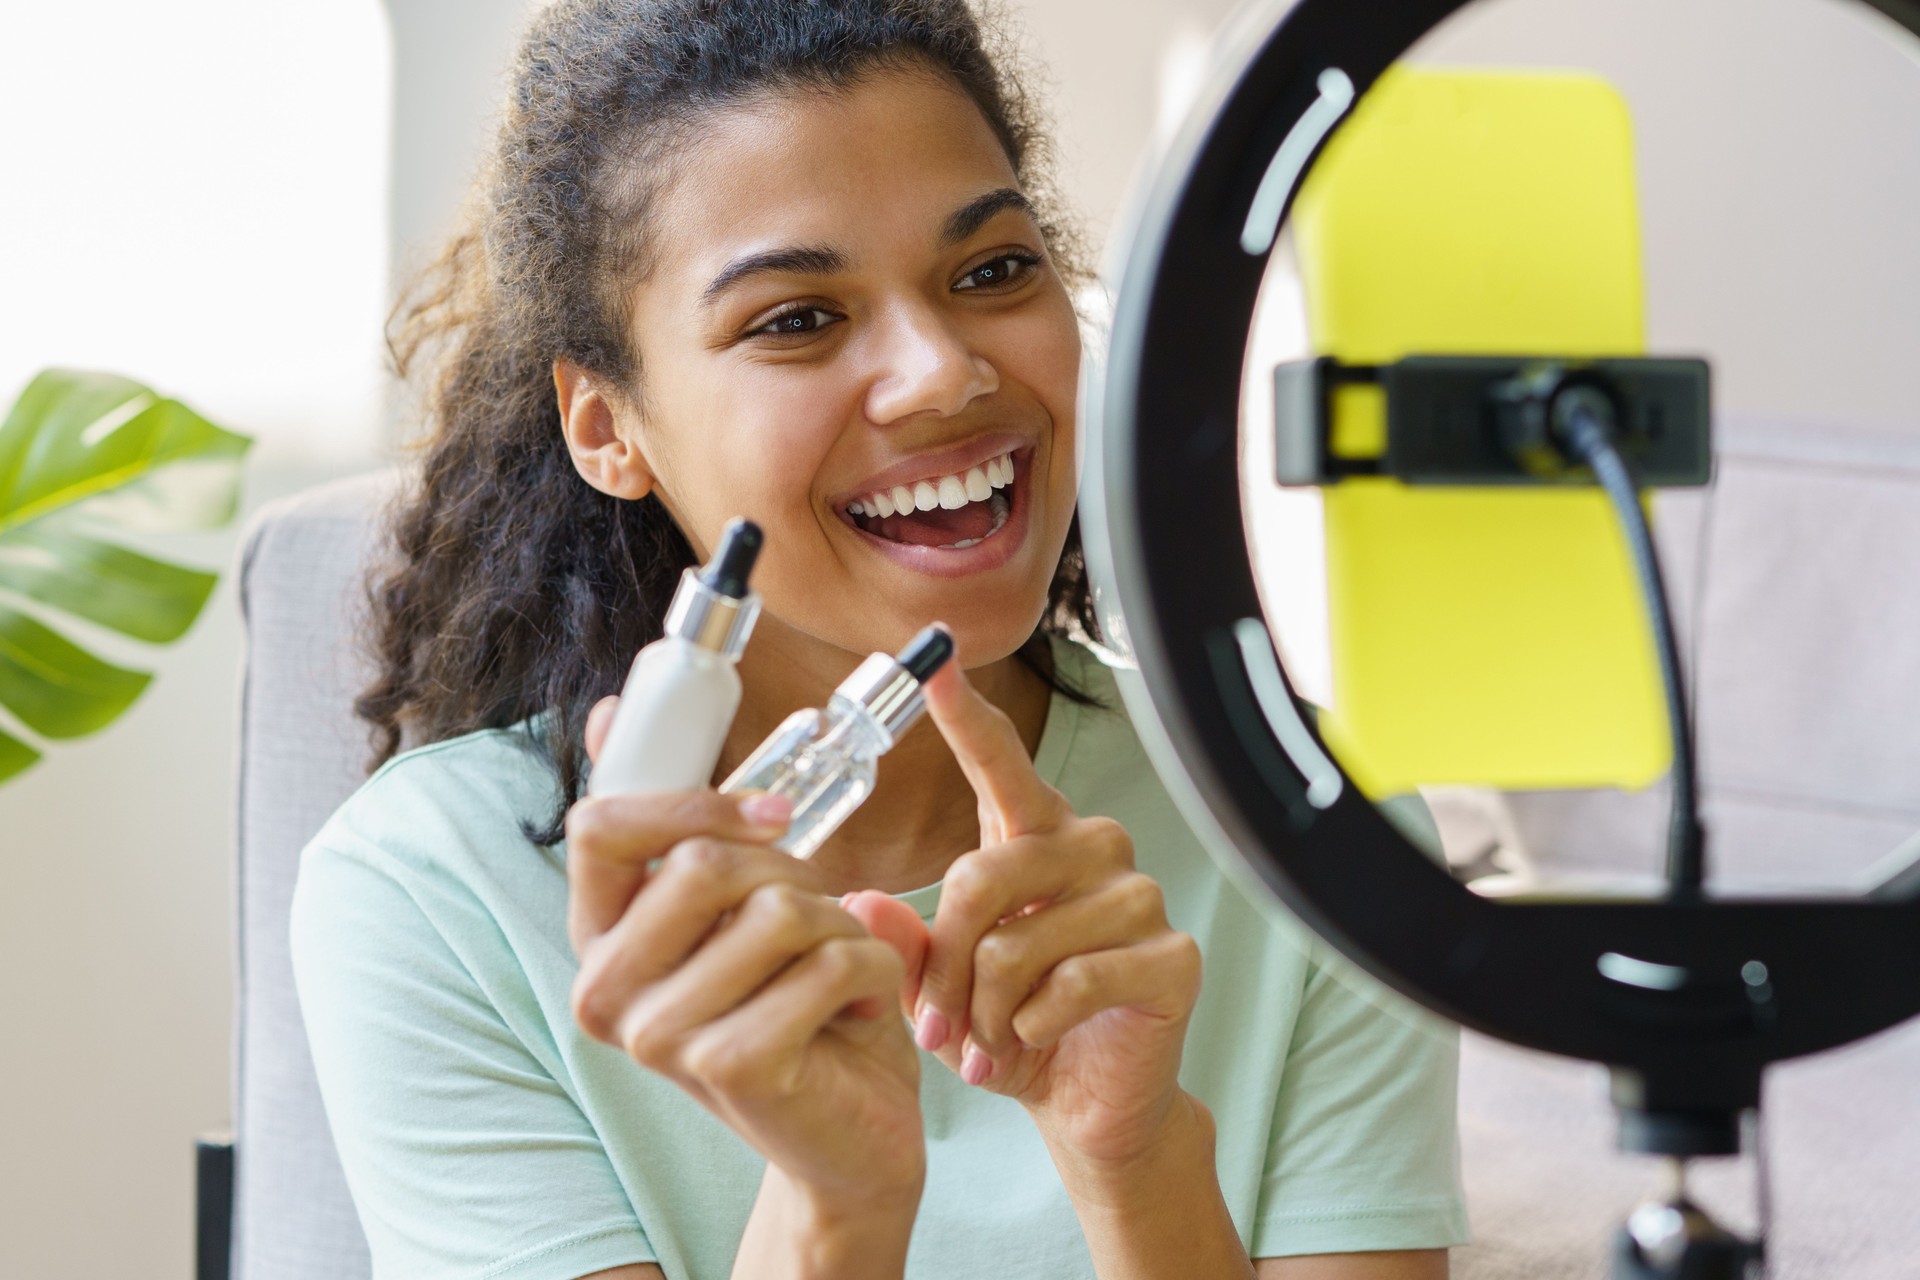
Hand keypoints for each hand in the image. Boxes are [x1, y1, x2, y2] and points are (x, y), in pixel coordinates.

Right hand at [566, 696, 927, 1217]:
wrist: (854, 1139)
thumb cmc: (801, 1008)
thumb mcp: (742, 907)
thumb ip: (686, 825)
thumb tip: (604, 711)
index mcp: (600, 942)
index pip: (601, 828)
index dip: (695, 802)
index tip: (774, 813)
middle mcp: (606, 994)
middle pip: (704, 864)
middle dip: (796, 873)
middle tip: (825, 918)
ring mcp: (660, 1037)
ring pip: (778, 909)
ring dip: (843, 927)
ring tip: (846, 969)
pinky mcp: (729, 1066)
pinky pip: (828, 962)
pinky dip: (876, 969)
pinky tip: (868, 1009)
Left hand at [849, 661, 1203, 1171]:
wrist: (1087, 1104)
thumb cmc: (1012, 1027)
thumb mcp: (943, 990)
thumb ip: (905, 945)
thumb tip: (861, 902)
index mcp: (1034, 837)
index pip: (1000, 762)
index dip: (966, 713)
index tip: (934, 657)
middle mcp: (1091, 847)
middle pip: (980, 874)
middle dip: (943, 967)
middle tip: (937, 1027)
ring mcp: (1138, 896)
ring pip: (1017, 942)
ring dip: (984, 1011)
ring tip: (989, 1041)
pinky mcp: (1171, 954)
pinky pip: (1070, 982)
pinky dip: (1031, 1027)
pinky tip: (1036, 1038)